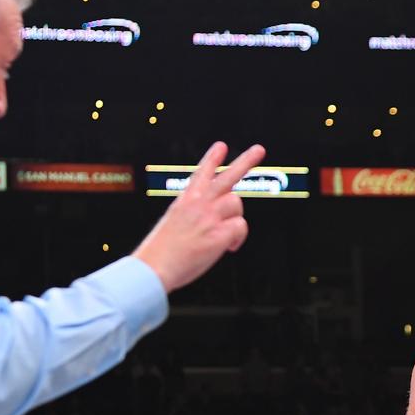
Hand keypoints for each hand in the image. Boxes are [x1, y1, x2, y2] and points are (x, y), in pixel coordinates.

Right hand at [133, 141, 265, 291]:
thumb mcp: (173, 224)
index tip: (221, 146)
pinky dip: (238, 239)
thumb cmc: (161, 252)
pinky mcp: (219, 234)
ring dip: (236, 218)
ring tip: (228, 235)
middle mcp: (199, 204)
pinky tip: (230, 247)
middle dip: (246, 161)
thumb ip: (193, 217)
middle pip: (228, 176)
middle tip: (259, 150)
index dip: (212, 158)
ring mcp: (209, 217)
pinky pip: (241, 227)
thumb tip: (214, 222)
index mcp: (185, 200)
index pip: (201, 173)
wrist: (154, 267)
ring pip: (237, 203)